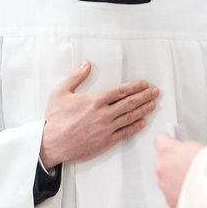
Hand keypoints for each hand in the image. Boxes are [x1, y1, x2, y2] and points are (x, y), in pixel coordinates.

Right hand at [39, 61, 158, 167]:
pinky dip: (135, 127)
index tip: (144, 84)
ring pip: (130, 117)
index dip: (135, 87)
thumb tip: (86, 64)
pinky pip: (125, 133)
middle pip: (130, 103)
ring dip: (143, 109)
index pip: (120, 91)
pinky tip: (142, 122)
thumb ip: (76, 77)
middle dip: (144, 96)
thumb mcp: (61, 92)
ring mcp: (106, 129)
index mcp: (95, 101)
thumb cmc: (56, 119)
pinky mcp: (106, 141)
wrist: (52, 143)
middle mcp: (104, 114)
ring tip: (153, 104)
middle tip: (155, 92)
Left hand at [153, 133, 203, 207]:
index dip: (167, 141)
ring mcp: (164, 185)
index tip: (171, 141)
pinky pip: (170, 194)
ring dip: (174, 179)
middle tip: (187, 163)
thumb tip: (200, 151)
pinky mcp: (169, 199)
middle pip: (161, 161)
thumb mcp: (205, 150)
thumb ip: (193, 149)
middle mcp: (162, 168)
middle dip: (172, 162)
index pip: (160, 140)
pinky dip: (178, 194)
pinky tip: (190, 192)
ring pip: (165, 179)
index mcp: (168, 151)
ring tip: (192, 180)